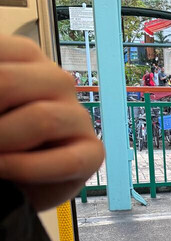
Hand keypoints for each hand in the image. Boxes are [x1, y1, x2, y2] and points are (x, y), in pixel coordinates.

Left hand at [0, 35, 104, 210]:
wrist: (11, 182)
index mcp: (25, 57)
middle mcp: (56, 80)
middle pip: (10, 83)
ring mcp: (77, 115)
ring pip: (41, 119)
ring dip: (2, 140)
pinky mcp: (92, 152)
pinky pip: (66, 161)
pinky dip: (25, 168)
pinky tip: (3, 169)